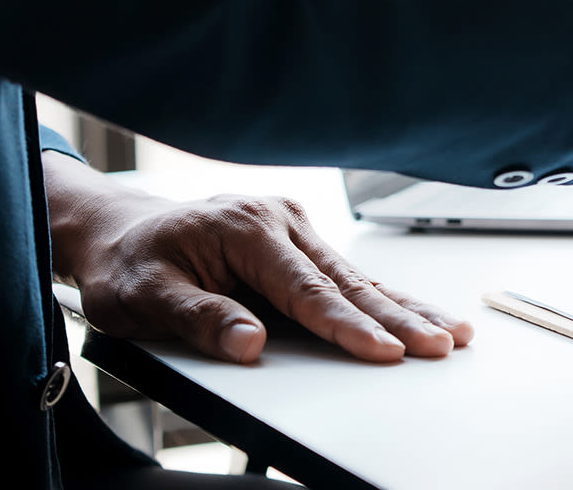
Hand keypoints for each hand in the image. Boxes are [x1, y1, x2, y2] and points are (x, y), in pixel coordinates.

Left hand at [44, 152, 471, 362]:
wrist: (120, 232)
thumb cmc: (130, 265)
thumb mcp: (145, 297)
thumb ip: (200, 319)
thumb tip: (252, 343)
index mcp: (245, 227)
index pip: (305, 288)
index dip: (346, 325)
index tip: (383, 352)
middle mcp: (279, 220)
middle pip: (346, 281)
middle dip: (397, 318)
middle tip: (439, 345)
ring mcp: (294, 228)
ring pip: (357, 277)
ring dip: (405, 308)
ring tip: (451, 332)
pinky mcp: (299, 243)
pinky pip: (346, 276)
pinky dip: (385, 298)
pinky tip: (418, 314)